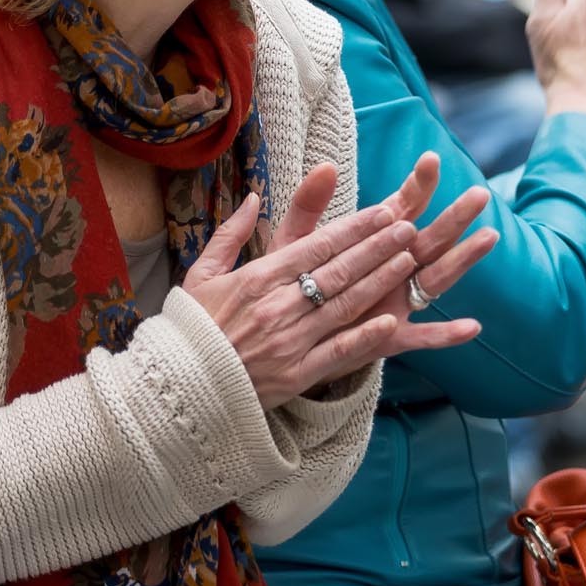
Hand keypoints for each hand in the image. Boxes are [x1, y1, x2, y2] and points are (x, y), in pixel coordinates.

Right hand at [182, 161, 485, 406]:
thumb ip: (230, 234)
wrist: (177, 388)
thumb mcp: (201, 274)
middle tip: (407, 227)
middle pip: (338, 270)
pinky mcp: (295, 374)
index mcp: (255, 278)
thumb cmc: (191, 329)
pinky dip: (365, 336)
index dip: (354, 228)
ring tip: (408, 259)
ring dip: (380, 280)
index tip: (382, 212)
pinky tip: (392, 320)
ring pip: (344, 304)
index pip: (316, 246)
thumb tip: (252, 197)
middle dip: (377, 247)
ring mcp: (288, 341)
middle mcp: (276, 306)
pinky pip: (337, 352)